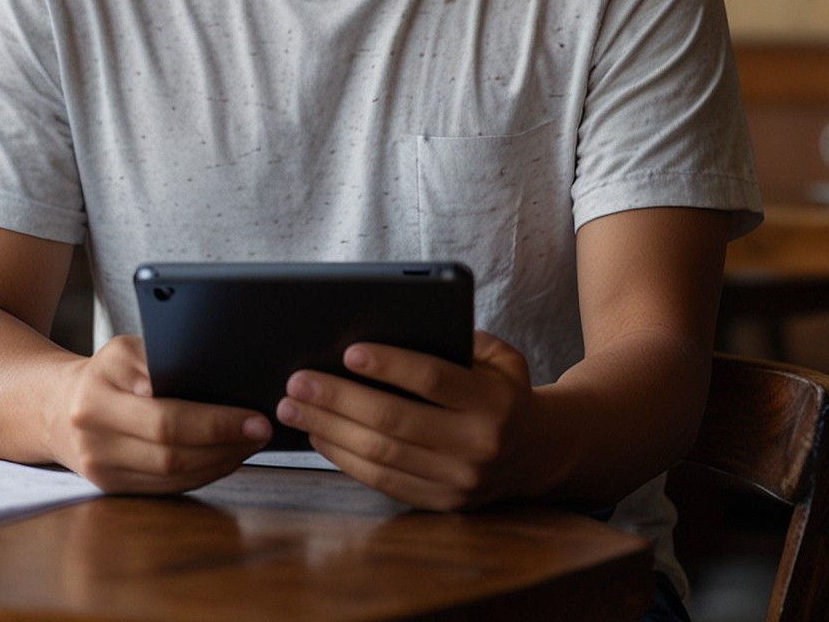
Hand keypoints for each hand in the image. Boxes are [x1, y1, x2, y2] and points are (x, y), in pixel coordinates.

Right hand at [45, 334, 271, 493]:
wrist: (59, 409)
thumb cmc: (104, 374)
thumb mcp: (122, 350)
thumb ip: (154, 359)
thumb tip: (197, 374)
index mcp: (97, 402)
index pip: (166, 420)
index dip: (215, 423)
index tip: (254, 417)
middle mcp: (97, 443)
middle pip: (173, 456)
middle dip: (227, 445)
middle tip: (262, 430)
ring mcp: (104, 473)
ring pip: (174, 478)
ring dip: (221, 463)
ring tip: (250, 443)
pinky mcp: (114, 490)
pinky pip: (168, 489)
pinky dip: (203, 474)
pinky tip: (226, 457)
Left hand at [276, 331, 537, 510]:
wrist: (535, 453)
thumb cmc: (502, 391)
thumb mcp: (500, 357)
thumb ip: (457, 338)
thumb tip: (392, 325)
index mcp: (494, 402)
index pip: (433, 380)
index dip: (390, 365)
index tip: (349, 351)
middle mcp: (478, 445)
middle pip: (394, 420)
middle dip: (338, 398)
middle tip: (297, 380)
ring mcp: (458, 480)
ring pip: (380, 454)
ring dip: (328, 428)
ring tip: (293, 406)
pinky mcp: (440, 503)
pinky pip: (381, 480)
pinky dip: (343, 457)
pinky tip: (318, 433)